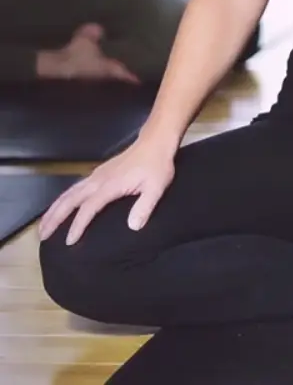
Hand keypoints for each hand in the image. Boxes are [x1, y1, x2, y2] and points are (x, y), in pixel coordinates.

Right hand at [38, 136, 175, 245]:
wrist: (155, 143)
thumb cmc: (157, 165)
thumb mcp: (156, 187)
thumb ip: (145, 207)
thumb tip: (133, 226)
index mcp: (110, 186)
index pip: (88, 208)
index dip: (77, 225)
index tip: (69, 240)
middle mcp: (97, 180)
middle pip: (69, 200)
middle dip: (54, 218)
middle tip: (42, 235)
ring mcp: (96, 175)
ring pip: (68, 193)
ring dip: (53, 209)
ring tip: (44, 225)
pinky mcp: (97, 173)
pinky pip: (74, 188)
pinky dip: (62, 199)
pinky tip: (60, 206)